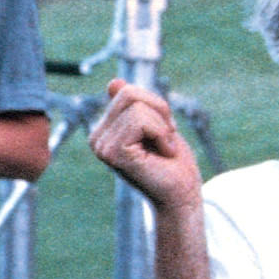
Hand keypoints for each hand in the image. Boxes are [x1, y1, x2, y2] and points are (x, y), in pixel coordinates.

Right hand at [87, 78, 200, 209]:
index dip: (155, 106)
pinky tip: (163, 154)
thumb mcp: (155, 124)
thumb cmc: (172, 164)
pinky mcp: (113, 153)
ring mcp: (102, 146)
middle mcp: (97, 138)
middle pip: (129, 94)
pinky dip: (161, 133)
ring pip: (137, 107)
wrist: (182, 196)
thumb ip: (134, 106)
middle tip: (165, 139)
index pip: (126, 91)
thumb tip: (113, 83)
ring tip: (163, 149)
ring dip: (161, 126)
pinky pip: (141, 120)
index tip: (162, 132)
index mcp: (104, 131)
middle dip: (158, 112)